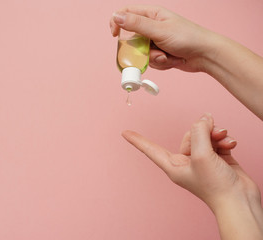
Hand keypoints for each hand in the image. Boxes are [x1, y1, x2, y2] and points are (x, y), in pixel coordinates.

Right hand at [110, 5, 217, 71]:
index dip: (117, 23)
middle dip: (138, 49)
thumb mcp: (159, 30)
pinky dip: (159, 63)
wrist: (205, 55)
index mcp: (152, 15)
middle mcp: (152, 27)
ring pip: (140, 53)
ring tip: (166, 56)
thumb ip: (137, 25)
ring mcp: (156, 41)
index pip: (126, 14)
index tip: (114, 35)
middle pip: (131, 38)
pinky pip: (149, 61)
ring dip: (152, 58)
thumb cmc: (187, 38)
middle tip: (148, 51)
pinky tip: (171, 60)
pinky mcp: (160, 54)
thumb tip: (116, 17)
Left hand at [122, 113, 260, 210]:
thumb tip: (203, 119)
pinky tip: (230, 143)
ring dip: (215, 134)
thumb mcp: (202, 155)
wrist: (240, 201)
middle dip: (202, 130)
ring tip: (223, 137)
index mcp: (173, 165)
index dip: (138, 140)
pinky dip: (223, 139)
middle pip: (188, 135)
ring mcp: (202, 160)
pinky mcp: (217, 158)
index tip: (125, 133)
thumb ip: (199, 133)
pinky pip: (216, 141)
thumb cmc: (216, 187)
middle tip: (213, 131)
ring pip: (204, 136)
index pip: (151, 150)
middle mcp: (186, 162)